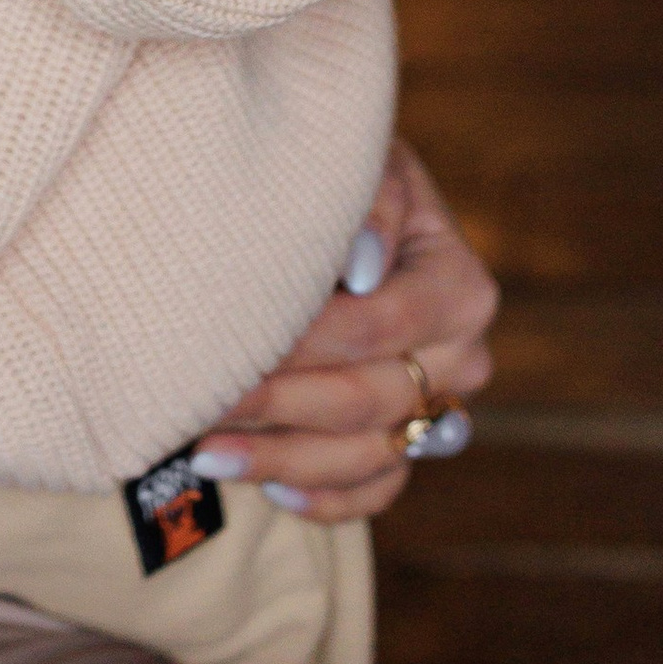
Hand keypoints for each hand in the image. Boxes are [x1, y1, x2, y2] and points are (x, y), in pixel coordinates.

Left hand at [191, 137, 495, 521]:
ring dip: (282, 460)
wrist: (354, 205)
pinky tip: (268, 490)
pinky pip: (376, 490)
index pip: (380, 327)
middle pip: (367, 399)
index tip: (233, 340)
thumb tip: (363, 264)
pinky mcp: (412, 442)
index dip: (307, 340)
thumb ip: (370, 204)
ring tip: (204, 452)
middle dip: (277, 403)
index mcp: (461, 288)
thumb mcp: (364, 165)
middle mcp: (463, 357)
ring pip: (367, 456)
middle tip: (199, 403)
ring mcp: (441, 408)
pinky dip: (325, 498)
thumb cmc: (349, 179)